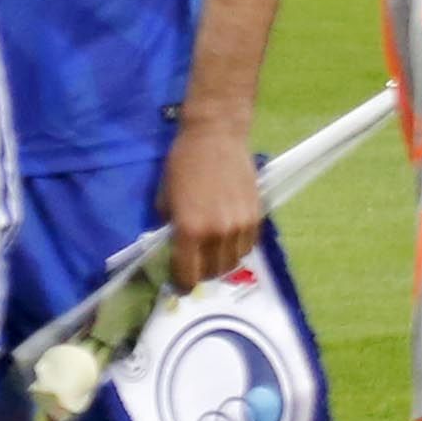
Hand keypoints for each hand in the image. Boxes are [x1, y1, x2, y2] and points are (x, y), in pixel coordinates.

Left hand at [160, 113, 265, 287]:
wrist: (216, 137)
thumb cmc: (182, 165)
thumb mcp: (164, 199)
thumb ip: (169, 228)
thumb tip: (171, 249)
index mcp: (190, 230)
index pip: (188, 273)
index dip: (182, 282)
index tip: (179, 283)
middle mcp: (218, 232)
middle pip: (214, 271)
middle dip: (201, 274)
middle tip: (193, 267)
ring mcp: (241, 225)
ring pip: (234, 261)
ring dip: (221, 262)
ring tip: (209, 253)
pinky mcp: (257, 215)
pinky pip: (248, 245)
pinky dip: (236, 248)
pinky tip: (225, 239)